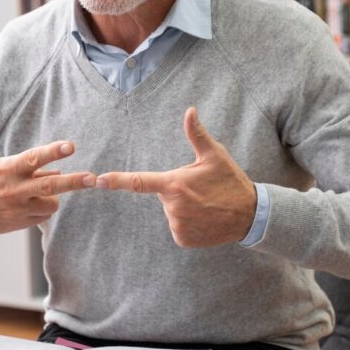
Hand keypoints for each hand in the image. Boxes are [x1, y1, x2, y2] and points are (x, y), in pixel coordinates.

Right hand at [0, 141, 95, 234]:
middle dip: (74, 182)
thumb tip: (56, 171)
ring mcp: (16, 209)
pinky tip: (28, 205)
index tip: (71, 146)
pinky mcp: (18, 224)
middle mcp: (13, 190)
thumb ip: (28, 169)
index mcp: (7, 170)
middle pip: (51, 186)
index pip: (34, 158)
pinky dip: (42, 209)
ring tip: (37, 192)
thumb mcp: (0, 167)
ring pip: (51, 203)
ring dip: (52, 197)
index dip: (54, 151)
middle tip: (92, 178)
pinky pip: (43, 216)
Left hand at [96, 107, 256, 247]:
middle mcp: (172, 207)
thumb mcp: (215, 155)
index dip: (117, 181)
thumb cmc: (230, 181)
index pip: (140, 182)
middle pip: (163, 196)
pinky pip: (178, 228)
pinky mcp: (183, 239)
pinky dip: (188, 224)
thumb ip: (196, 134)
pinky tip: (205, 218)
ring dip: (184, 209)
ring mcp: (177, 225)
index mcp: (174, 184)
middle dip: (177, 192)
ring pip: (171, 213)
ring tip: (206, 205)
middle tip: (201, 190)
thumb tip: (190, 110)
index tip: (99, 180)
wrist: (250, 215)